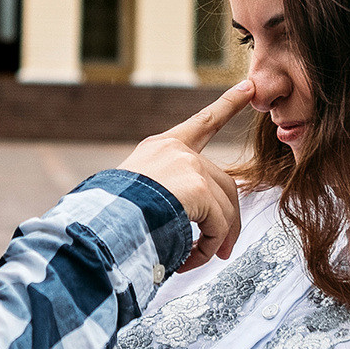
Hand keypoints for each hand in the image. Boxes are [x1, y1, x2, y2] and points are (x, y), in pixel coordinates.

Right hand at [120, 80, 251, 271]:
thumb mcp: (134, 192)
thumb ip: (167, 196)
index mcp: (161, 147)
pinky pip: (218, 225)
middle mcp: (177, 151)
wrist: (101, 220)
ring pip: (223, 208)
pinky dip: (210, 248)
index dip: (228, 104)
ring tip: (199, 261)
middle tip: (223, 250)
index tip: (248, 87)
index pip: (203, 122)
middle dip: (228, 220)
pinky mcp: (199, 189)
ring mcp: (190, 167)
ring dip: (216, 240)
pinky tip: (190, 261)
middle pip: (224, 182)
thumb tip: (190, 226)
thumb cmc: (110, 214)